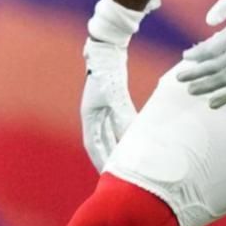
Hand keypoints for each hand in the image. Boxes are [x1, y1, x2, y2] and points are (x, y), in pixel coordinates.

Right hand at [79, 0, 146, 169]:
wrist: (108, 50)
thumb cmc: (107, 71)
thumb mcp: (114, 94)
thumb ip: (122, 114)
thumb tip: (131, 134)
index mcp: (89, 117)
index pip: (93, 145)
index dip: (100, 160)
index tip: (107, 174)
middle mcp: (93, 116)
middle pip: (102, 143)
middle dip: (110, 159)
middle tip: (120, 176)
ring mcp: (102, 111)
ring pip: (110, 135)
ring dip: (119, 149)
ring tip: (130, 163)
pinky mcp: (112, 104)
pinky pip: (119, 125)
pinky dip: (126, 135)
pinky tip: (136, 141)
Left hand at [176, 0, 225, 107]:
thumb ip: (223, 7)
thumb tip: (208, 22)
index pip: (213, 48)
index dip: (197, 54)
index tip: (184, 56)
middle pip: (215, 67)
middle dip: (195, 74)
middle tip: (179, 78)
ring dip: (206, 87)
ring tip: (191, 90)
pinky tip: (212, 103)